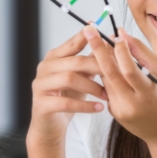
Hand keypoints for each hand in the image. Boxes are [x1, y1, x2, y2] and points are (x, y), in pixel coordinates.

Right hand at [28, 29, 106, 145]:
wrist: (49, 126)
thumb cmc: (66, 98)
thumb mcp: (79, 77)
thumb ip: (89, 63)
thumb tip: (108, 46)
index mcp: (53, 58)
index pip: (72, 44)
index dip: (86, 37)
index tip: (101, 31)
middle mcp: (44, 68)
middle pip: (74, 61)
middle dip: (97, 67)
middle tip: (116, 73)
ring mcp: (40, 85)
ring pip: (69, 79)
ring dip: (92, 87)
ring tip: (107, 95)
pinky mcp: (41, 104)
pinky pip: (66, 103)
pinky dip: (85, 105)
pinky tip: (99, 107)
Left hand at [83, 26, 156, 143]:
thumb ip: (142, 53)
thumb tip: (122, 35)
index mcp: (147, 95)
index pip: (129, 70)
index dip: (121, 51)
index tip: (115, 34)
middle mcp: (131, 105)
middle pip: (109, 73)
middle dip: (97, 50)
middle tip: (89, 30)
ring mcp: (120, 111)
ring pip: (105, 79)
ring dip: (102, 60)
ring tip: (101, 43)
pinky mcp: (114, 113)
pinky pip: (107, 88)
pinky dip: (108, 74)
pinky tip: (110, 65)